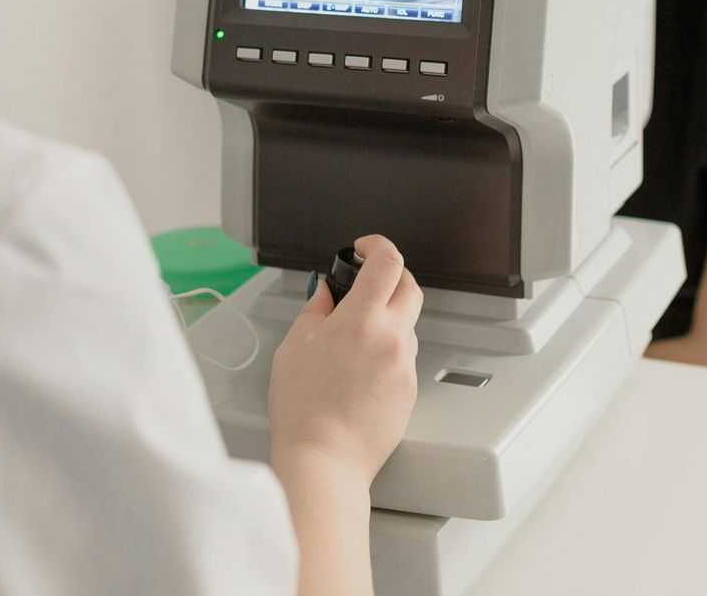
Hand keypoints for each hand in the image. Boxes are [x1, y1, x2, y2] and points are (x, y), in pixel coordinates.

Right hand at [267, 234, 422, 487]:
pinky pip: (403, 358)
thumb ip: (315, 309)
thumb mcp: (295, 346)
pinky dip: (387, 353)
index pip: (388, 262)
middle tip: (367, 284)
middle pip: (410, 287)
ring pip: (407, 325)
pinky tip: (360, 373)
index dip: (377, 246)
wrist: (325, 460)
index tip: (364, 249)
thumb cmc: (303, 410)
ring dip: (388, 319)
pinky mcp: (410, 390)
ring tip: (353, 342)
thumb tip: (326, 291)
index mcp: (362, 320)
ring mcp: (405, 365)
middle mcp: (392, 338)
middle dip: (391, 277)